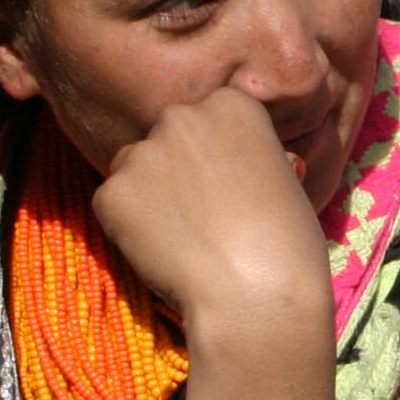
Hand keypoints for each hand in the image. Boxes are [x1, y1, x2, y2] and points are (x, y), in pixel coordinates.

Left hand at [88, 87, 331, 342]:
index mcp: (232, 104)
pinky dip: (128, 227)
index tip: (228, 185)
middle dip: (176, 166)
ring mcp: (143, 153)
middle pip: (166, 136)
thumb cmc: (287, 244)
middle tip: (201, 213)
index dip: (216, 155)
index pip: (208, 117)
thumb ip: (244, 155)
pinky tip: (164, 252)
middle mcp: (182, 116)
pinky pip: (113, 203)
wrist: (258, 295)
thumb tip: (222, 165)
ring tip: (183, 237)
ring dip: (149, 193)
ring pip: (134, 167)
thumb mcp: (282, 177)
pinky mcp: (112, 192)